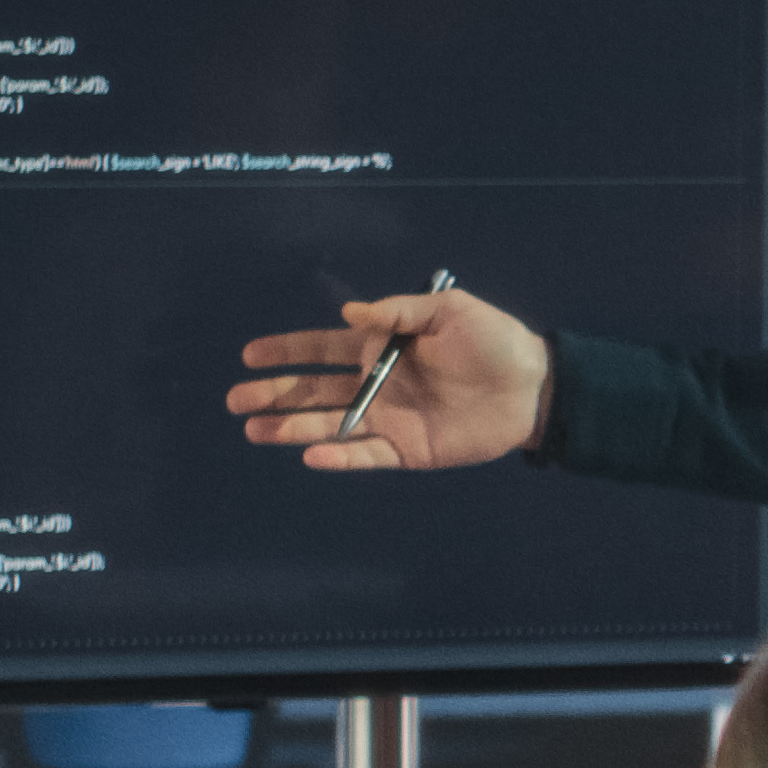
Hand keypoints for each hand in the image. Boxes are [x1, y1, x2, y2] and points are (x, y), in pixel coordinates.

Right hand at [224, 284, 551, 471]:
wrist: (532, 385)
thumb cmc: (492, 341)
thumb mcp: (447, 310)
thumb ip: (398, 312)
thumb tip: (349, 314)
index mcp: (381, 348)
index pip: (321, 349)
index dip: (286, 352)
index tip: (250, 355)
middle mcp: (377, 385)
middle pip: (314, 391)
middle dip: (274, 395)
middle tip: (234, 400)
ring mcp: (389, 419)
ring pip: (330, 425)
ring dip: (292, 428)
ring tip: (254, 430)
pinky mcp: (408, 450)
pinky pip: (366, 455)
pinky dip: (340, 456)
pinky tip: (311, 454)